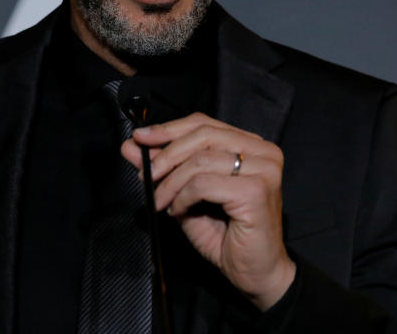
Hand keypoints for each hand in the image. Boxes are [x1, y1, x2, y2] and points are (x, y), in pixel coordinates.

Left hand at [120, 112, 295, 310]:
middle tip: (145, 175)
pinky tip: (179, 210)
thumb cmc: (227, 236)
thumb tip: (133, 145)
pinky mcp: (256, 191)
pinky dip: (183, 197)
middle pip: (203, 135)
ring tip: (162, 202)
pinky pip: (204, 184)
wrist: (256, 274)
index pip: (204, 124)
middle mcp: (262, 151)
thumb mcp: (187, 194)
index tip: (140, 138)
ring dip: (171, 182)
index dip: (169, 129)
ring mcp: (263, 169)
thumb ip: (164, 168)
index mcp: (251, 145)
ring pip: (200, 160)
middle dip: (166, 154)